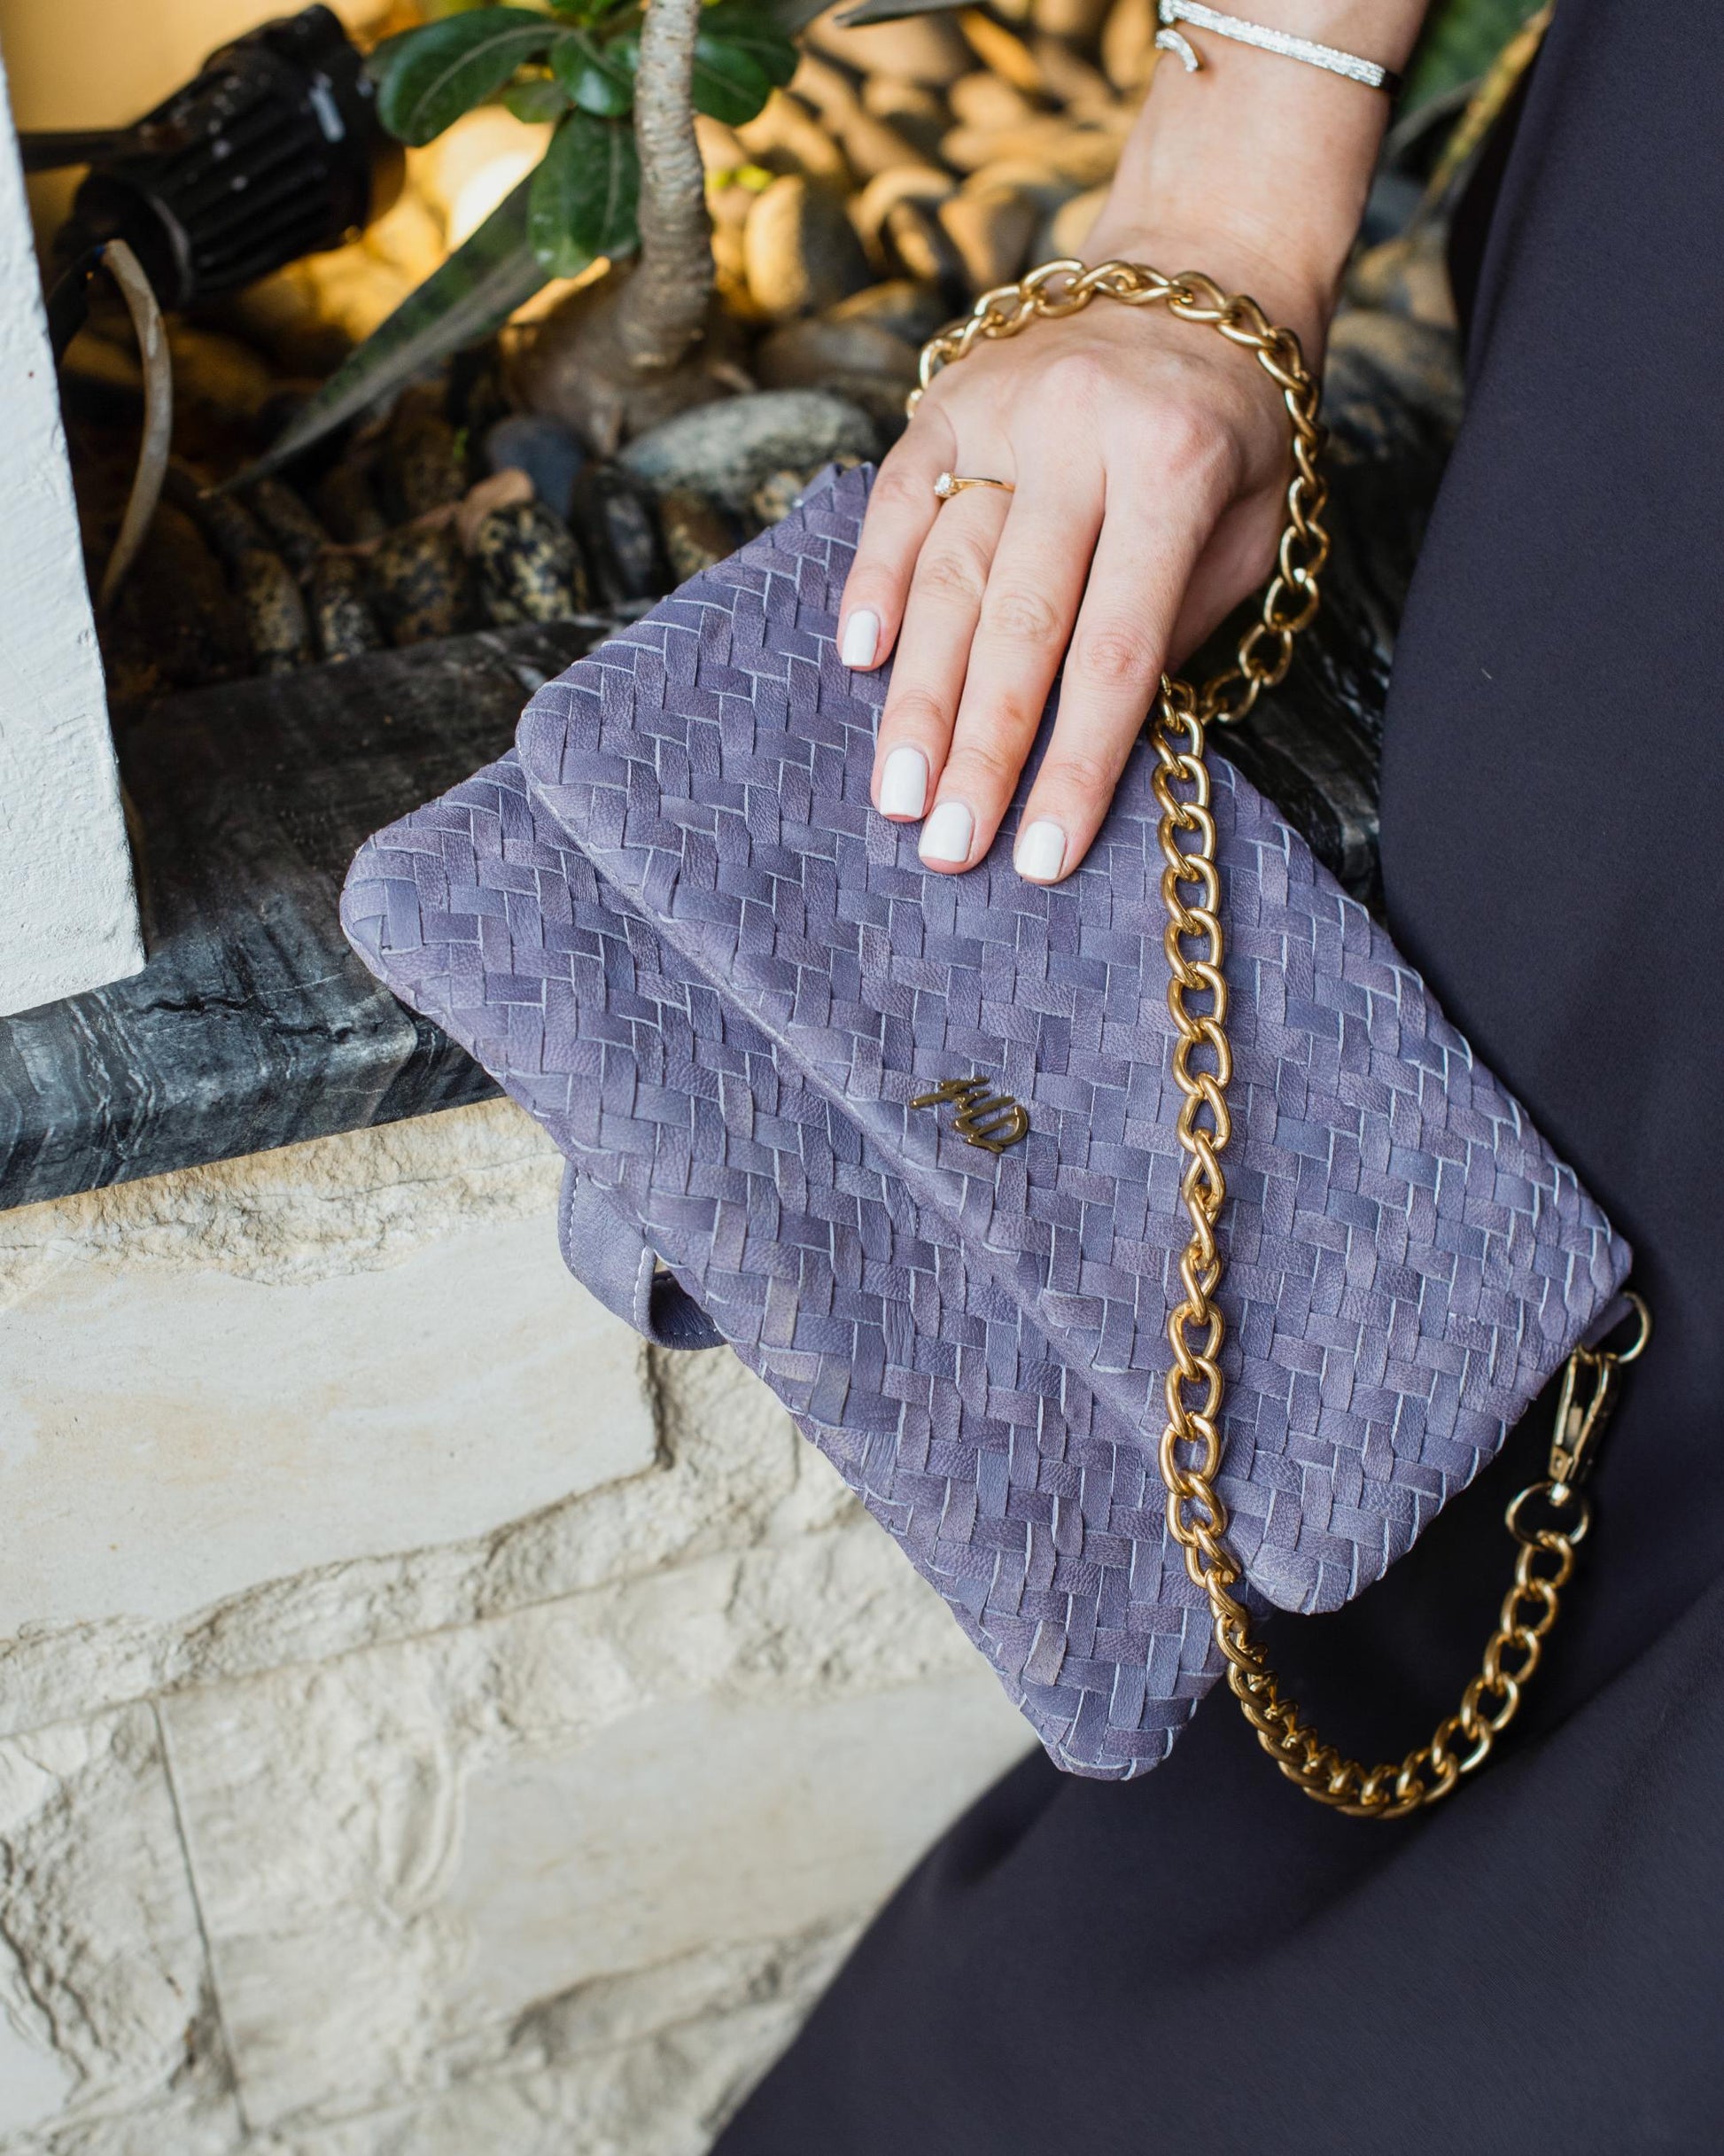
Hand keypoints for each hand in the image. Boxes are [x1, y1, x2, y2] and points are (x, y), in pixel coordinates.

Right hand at [837, 262, 1307, 883]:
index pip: (1118, 649)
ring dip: (919, 695)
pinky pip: (899, 496)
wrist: (1202, 264)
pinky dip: (874, 579)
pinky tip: (859, 660)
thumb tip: (1092, 734)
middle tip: (949, 846)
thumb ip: (1179, 621)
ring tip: (898, 793)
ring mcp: (1006, 408)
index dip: (1078, 761)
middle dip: (982, 748)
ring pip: (948, 571)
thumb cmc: (1241, 426)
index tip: (1046, 854)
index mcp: (1177, 468)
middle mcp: (1083, 433)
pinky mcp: (950, 396)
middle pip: (1020, 621)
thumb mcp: (1255, 524)